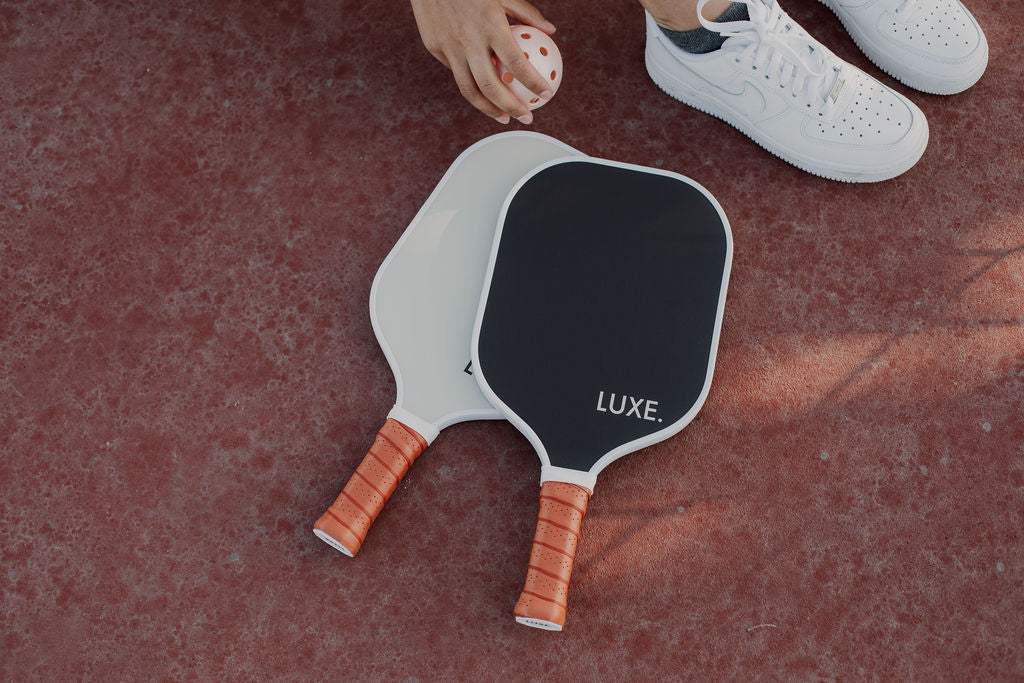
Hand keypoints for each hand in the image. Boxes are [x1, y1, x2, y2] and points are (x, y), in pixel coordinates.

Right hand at [410, 0, 556, 123]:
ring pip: (469, 89)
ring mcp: (448, 47)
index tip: (546, 94)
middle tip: (526, 117)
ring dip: (488, 109)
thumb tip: (550, 31)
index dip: (534, 83)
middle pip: (491, 87)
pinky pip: (455, 72)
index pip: (516, 64)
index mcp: (489, 25)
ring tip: (503, 116)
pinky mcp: (435, 47)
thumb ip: (526, 12)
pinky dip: (471, 83)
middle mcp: (468, 40)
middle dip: (511, 107)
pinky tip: (482, 90)